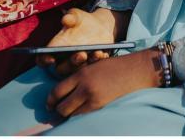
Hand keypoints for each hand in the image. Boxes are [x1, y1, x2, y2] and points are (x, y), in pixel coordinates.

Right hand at [38, 7, 130, 75]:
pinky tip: (103, 53)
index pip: (43, 59)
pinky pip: (93, 69)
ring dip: (86, 64)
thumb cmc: (82, 21)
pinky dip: (98, 62)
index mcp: (56, 48)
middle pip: (61, 69)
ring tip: (96, 52)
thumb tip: (66, 19)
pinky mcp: (90, 66)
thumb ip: (71, 16)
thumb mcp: (76, 15)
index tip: (51, 58)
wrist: (100, 24)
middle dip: (70, 63)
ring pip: (78, 71)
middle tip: (81, 54)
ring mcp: (78, 65)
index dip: (44, 61)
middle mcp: (64, 59)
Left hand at [46, 49, 161, 117]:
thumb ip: (80, 77)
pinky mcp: (101, 107)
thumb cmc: (115, 67)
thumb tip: (66, 91)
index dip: (50, 100)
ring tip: (66, 116)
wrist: (135, 71)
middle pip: (62, 106)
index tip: (49, 104)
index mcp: (81, 73)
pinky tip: (79, 116)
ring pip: (71, 114)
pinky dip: (78, 118)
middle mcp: (84, 86)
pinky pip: (83, 117)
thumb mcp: (94, 66)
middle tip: (55, 113)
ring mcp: (93, 98)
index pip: (57, 90)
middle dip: (57, 111)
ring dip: (67, 116)